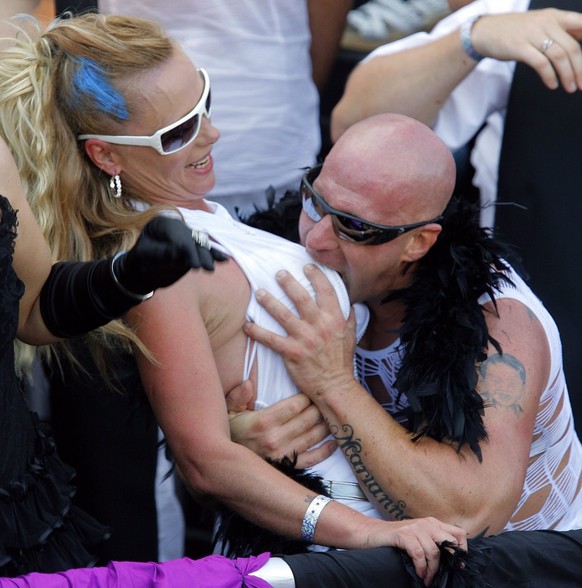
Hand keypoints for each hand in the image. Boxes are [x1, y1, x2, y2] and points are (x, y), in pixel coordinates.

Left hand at [115, 216, 227, 294]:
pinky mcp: (193, 249)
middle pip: (192, 238)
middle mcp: (177, 228)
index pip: (178, 234)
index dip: (186, 248)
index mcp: (162, 223)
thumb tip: (178, 252)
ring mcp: (187, 238)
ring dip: (208, 255)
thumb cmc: (139, 261)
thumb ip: (162, 252)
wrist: (141, 272)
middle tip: (204, 267)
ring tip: (211, 268)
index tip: (193, 263)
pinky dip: (213, 255)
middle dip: (199, 253)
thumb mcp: (145, 256)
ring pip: (201, 244)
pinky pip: (205, 251)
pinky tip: (223, 260)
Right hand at [226, 382, 335, 468]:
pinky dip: (325, 450)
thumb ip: (238, 396)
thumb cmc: (230, 431)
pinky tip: (333, 441)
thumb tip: (248, 383)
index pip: (296, 405)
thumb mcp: (228, 410)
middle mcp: (275, 439)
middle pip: (308, 418)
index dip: (308, 395)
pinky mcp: (288, 467)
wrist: (224, 461)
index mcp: (263, 422)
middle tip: (326, 398)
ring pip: (313, 436)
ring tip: (332, 414)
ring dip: (326, 424)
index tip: (312, 389)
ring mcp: (283, 455)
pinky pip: (312, 459)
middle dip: (319, 406)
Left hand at [243, 264, 356, 399]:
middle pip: (301, 298)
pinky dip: (257, 332)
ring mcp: (305, 339)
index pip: (326, 291)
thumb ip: (348, 318)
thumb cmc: (341, 361)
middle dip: (288, 282)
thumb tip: (348, 303)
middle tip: (278, 273)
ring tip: (259, 293)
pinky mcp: (292, 353)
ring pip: (283, 315)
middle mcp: (320, 326)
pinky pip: (271, 339)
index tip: (307, 266)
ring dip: (269, 302)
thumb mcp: (351, 336)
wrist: (335, 386)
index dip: (316, 276)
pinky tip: (247, 326)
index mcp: (335, 319)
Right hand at [365, 517, 467, 586]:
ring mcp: (414, 527)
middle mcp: (426, 523)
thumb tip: (452, 561)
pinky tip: (419, 574)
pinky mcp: (403, 534)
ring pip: (434, 551)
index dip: (462, 549)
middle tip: (443, 574)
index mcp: (433, 523)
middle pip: (449, 542)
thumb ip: (433, 543)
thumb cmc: (397, 539)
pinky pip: (419, 553)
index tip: (458, 565)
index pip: (459, 533)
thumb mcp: (418, 537)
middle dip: (448, 561)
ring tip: (427, 579)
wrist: (372, 533)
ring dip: (432, 570)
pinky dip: (421, 567)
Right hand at [471, 8, 581, 91]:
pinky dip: (549, 76)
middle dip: (580, 69)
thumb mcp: (540, 25)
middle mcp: (547, 23)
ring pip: (559, 56)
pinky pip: (541, 63)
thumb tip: (578, 48)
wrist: (485, 32)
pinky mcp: (520, 47)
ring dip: (567, 75)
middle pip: (572, 47)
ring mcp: (533, 34)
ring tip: (570, 88)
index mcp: (556, 16)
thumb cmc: (514, 31)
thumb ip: (559, 33)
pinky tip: (552, 85)